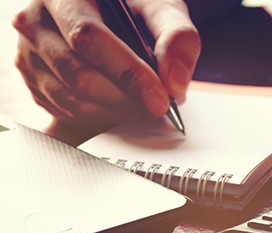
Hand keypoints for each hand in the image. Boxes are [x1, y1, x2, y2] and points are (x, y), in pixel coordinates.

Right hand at [12, 0, 200, 131]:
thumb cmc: (133, 11)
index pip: (88, 38)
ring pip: (74, 101)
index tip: (160, 99)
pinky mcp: (35, 81)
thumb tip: (175, 82)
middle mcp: (36, 21)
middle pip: (79, 76)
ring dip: (117, 113)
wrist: (109, 18)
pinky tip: (124, 107)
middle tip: (158, 107)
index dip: (128, 74)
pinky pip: (68, 113)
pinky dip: (103, 118)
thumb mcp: (160, 9)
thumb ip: (177, 37)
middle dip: (126, 100)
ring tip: (144, 106)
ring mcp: (30, 54)